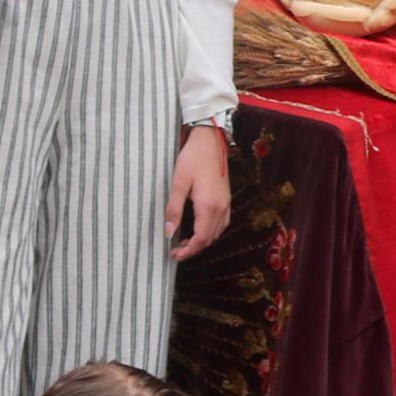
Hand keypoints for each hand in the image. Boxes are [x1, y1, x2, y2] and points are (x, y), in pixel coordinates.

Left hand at [166, 125, 230, 258]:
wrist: (211, 140)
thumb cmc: (193, 158)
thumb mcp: (178, 182)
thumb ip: (174, 209)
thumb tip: (168, 232)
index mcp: (208, 205)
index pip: (201, 238)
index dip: (188, 251)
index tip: (174, 255)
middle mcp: (221, 207)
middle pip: (210, 239)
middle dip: (194, 249)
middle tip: (176, 251)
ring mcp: (226, 203)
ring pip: (217, 232)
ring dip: (203, 241)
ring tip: (185, 243)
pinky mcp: (227, 198)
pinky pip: (222, 223)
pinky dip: (211, 232)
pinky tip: (200, 229)